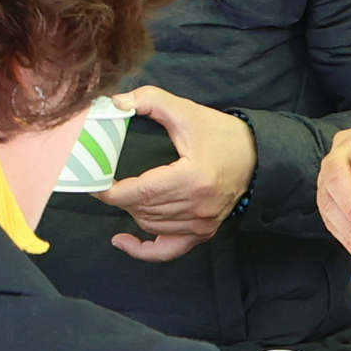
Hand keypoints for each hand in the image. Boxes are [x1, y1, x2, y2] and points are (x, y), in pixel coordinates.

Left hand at [94, 88, 252, 261]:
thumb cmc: (222, 134)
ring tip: (123, 194)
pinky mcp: (203, 232)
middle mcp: (198, 206)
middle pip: (143, 209)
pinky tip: (123, 240)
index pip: (141, 192)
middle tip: (105, 181)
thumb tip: (116, 103)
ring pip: (150, 225)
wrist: (256, 156)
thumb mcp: (186, 111)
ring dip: (131, 211)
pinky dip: (143, 250)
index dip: (112, 191)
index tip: (95, 183)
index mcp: (192, 178)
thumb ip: (150, 100)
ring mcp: (202, 223)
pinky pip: (167, 251)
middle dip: (120, 197)